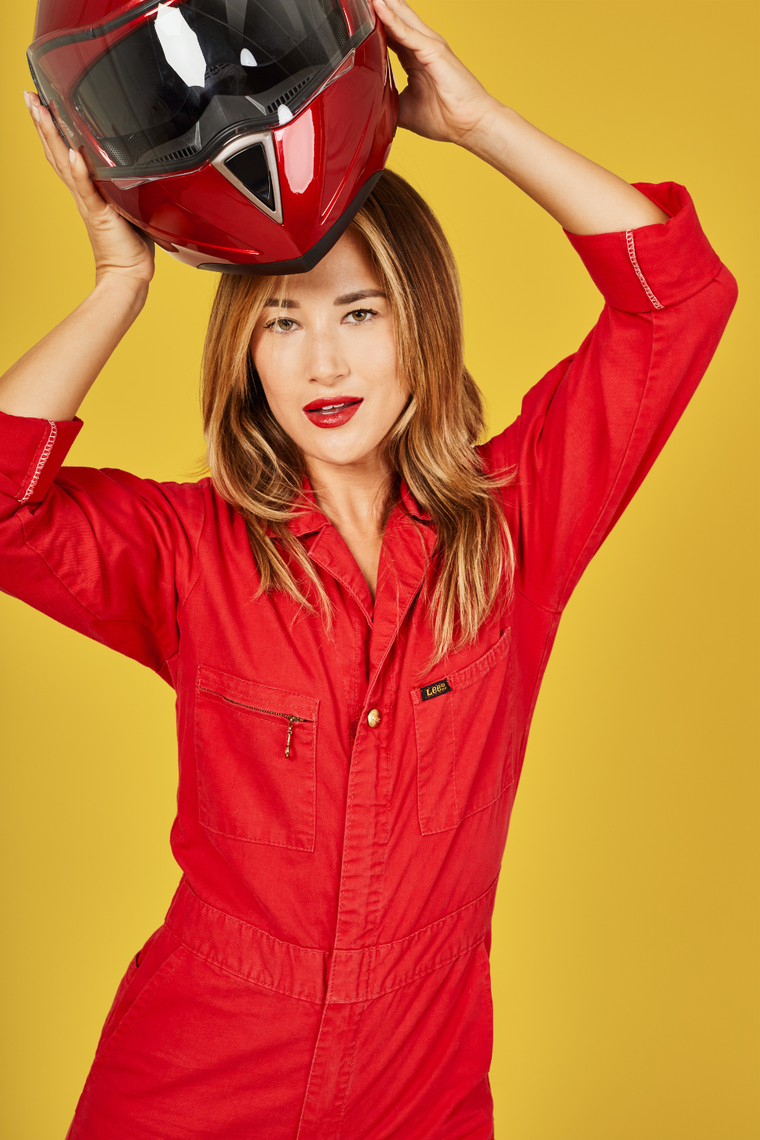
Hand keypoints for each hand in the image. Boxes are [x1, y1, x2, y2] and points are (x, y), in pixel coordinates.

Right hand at [24, 90, 154, 288]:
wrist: (129, 273)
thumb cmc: (130, 243)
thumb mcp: (130, 203)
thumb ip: (128, 182)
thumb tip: (141, 164)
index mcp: (88, 188)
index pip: (65, 150)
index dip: (52, 126)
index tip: (41, 101)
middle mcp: (82, 192)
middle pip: (55, 151)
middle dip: (42, 122)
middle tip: (29, 96)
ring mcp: (88, 202)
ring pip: (64, 163)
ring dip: (51, 136)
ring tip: (40, 111)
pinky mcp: (98, 214)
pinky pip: (86, 189)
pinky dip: (78, 172)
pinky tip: (71, 154)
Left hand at [371, 0, 498, 145]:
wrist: (470, 125)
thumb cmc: (446, 118)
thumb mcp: (404, 109)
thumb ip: (386, 100)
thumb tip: (369, 106)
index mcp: (414, 58)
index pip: (389, 33)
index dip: (373, 23)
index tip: (356, 16)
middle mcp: (422, 46)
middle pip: (395, 18)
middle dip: (378, 6)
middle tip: (358, 0)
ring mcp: (428, 45)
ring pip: (400, 17)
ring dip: (383, 4)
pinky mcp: (433, 50)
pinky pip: (407, 31)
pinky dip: (391, 19)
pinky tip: (378, 6)